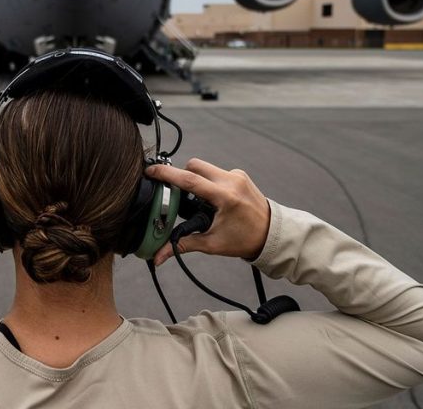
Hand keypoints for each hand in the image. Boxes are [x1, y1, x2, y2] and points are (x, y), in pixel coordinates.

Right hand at [145, 158, 270, 266]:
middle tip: (176, 193)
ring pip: (204, 167)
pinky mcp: (239, 175)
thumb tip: (158, 255)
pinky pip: (215, 172)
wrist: (272, 235)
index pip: (190, 180)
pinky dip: (208, 182)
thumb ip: (182, 245)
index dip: (167, 174)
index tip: (151, 172)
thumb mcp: (212, 244)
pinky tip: (211, 199)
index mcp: (225, 197)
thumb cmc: (244, 240)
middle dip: (181, 176)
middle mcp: (232, 181)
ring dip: (195, 179)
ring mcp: (237, 175)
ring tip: (196, 200)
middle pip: (194, 166)